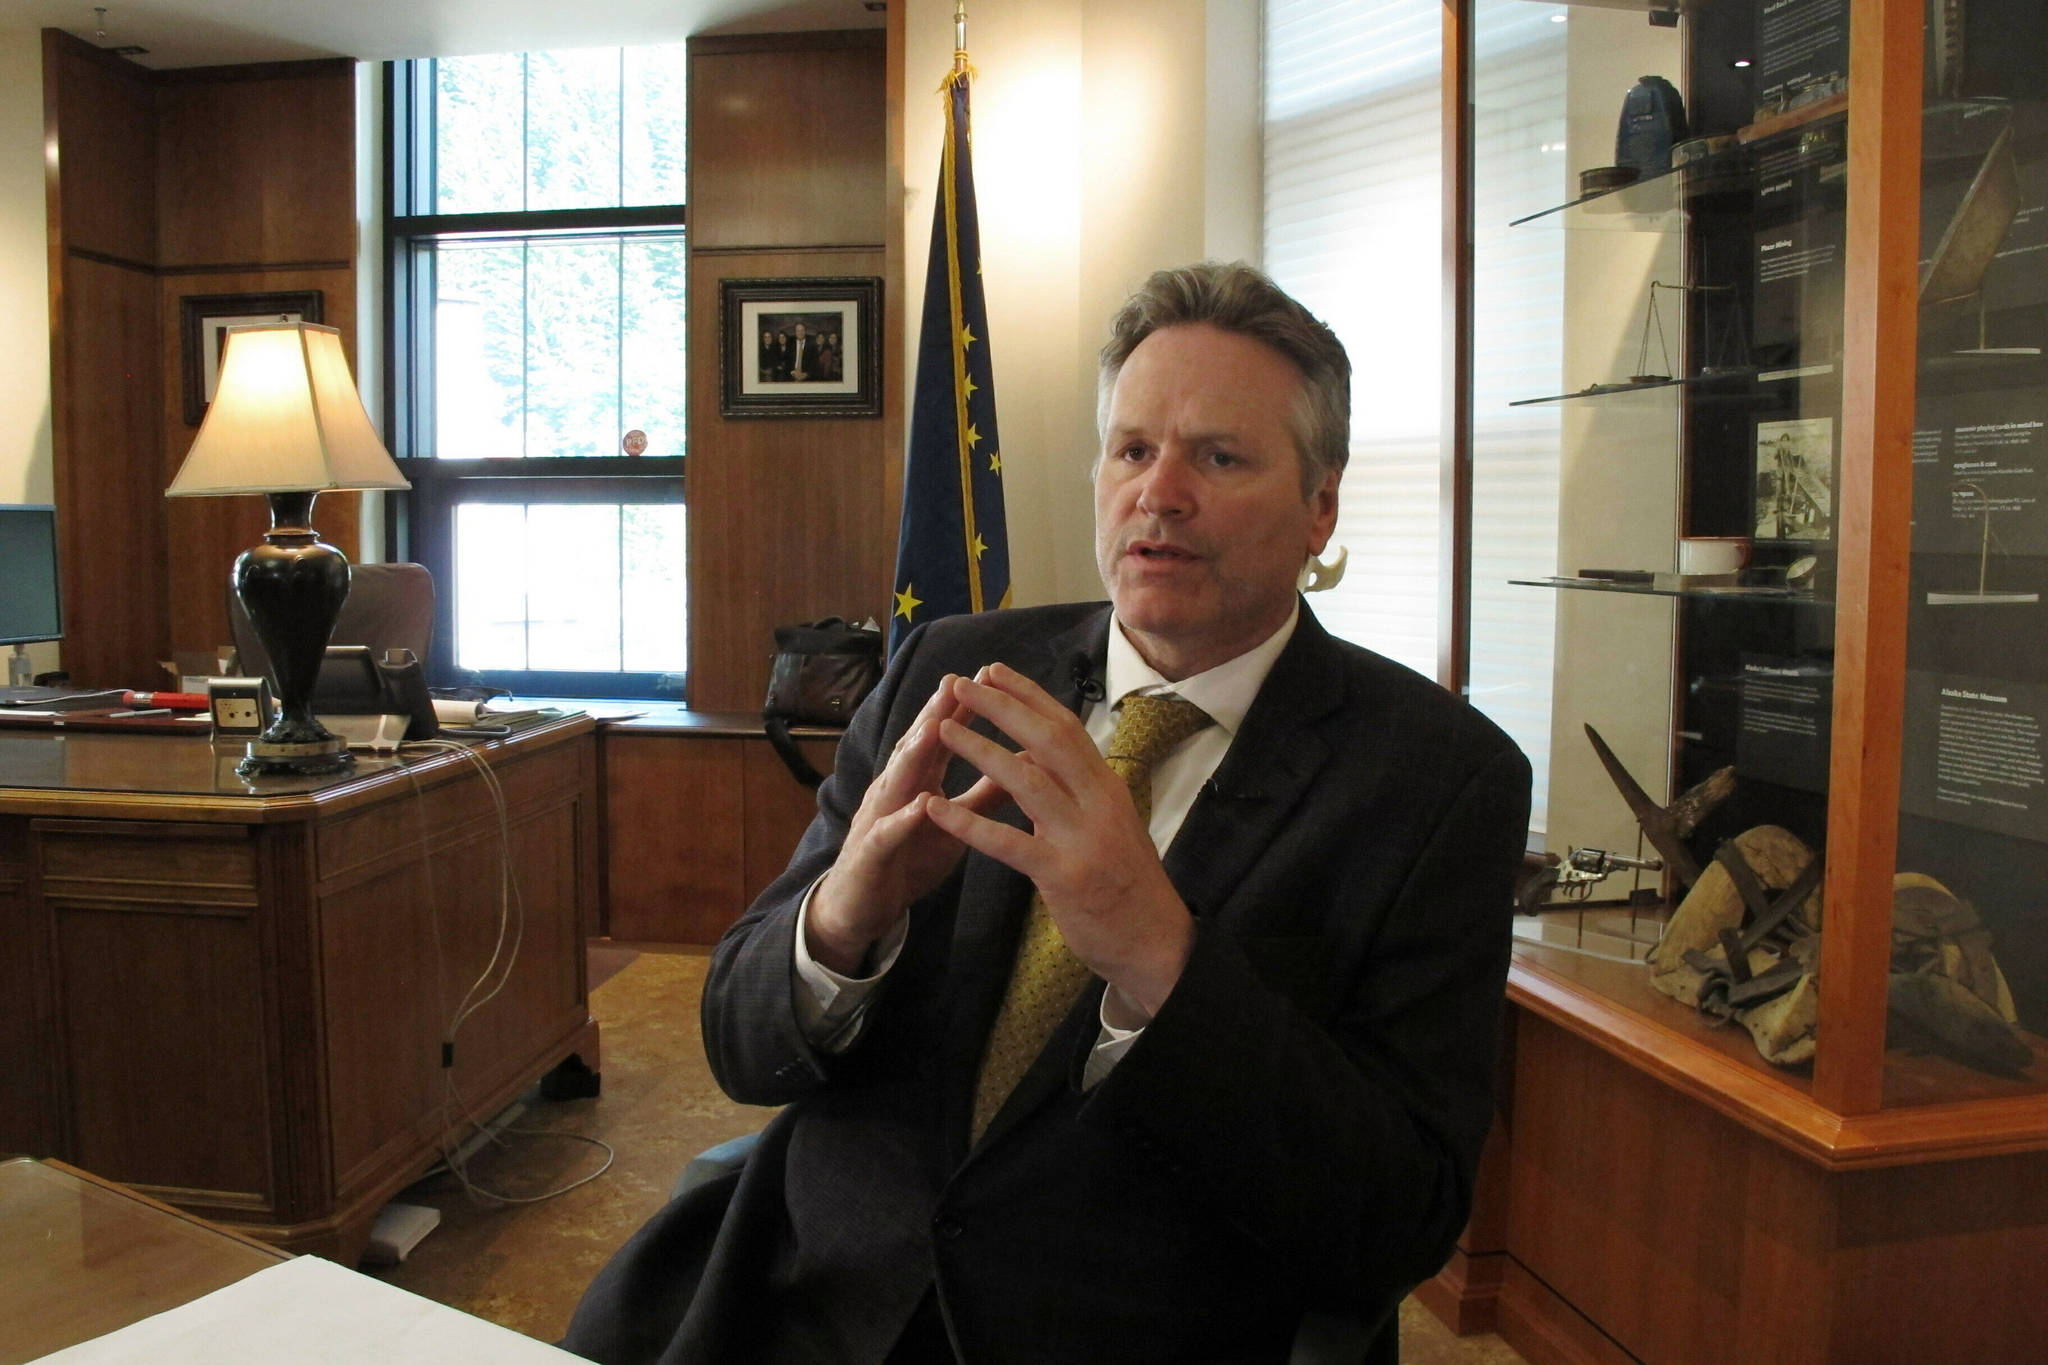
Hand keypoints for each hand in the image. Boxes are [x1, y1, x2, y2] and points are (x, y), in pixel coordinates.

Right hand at [807, 674, 1003, 973]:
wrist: (861, 908)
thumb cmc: (910, 858)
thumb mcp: (954, 823)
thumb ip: (985, 794)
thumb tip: (1027, 763)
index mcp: (918, 781)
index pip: (941, 737)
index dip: (963, 707)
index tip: (989, 676)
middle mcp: (895, 790)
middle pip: (916, 746)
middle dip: (935, 713)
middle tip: (956, 680)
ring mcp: (878, 818)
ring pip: (896, 780)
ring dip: (914, 752)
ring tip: (935, 726)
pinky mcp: (871, 854)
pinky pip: (887, 834)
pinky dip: (902, 818)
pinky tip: (919, 805)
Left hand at [925, 664, 1194, 1013]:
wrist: (1156, 942)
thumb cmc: (1127, 882)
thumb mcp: (1107, 824)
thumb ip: (1075, 790)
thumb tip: (1038, 755)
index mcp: (1106, 786)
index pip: (1066, 726)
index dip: (1028, 695)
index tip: (993, 670)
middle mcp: (1098, 802)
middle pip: (1047, 739)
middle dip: (1002, 706)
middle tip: (961, 683)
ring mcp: (1082, 838)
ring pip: (1028, 780)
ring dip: (981, 750)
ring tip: (943, 729)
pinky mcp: (1064, 876)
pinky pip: (1010, 843)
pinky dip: (970, 824)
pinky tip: (936, 809)